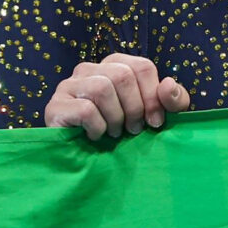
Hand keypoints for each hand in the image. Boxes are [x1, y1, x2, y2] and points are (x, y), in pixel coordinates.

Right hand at [43, 53, 189, 139]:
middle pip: (122, 75)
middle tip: (133, 130)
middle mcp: (88, 69)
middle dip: (135, 108)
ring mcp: (68, 86)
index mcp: (113, 66)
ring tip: (113, 133)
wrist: (84, 161)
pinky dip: (97, 127)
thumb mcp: (154, 117)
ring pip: (102, 89)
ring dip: (115, 118)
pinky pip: (85, 110)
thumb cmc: (121, 134)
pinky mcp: (55, 106)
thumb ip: (172, 101)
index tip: (155, 122)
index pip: (142, 66)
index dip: (154, 96)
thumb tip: (169, 84)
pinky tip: (96, 136)